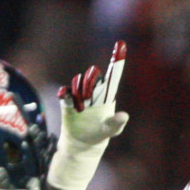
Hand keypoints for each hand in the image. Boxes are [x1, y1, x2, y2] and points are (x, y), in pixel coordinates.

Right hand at [47, 41, 128, 189]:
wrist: (82, 145)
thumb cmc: (99, 136)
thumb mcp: (109, 132)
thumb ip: (116, 124)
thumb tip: (124, 116)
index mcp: (107, 95)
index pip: (113, 75)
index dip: (117, 60)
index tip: (121, 44)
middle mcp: (94, 91)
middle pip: (92, 76)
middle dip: (91, 81)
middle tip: (89, 97)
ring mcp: (80, 95)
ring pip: (79, 82)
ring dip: (80, 90)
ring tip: (81, 107)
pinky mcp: (69, 102)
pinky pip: (66, 93)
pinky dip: (66, 93)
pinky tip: (65, 96)